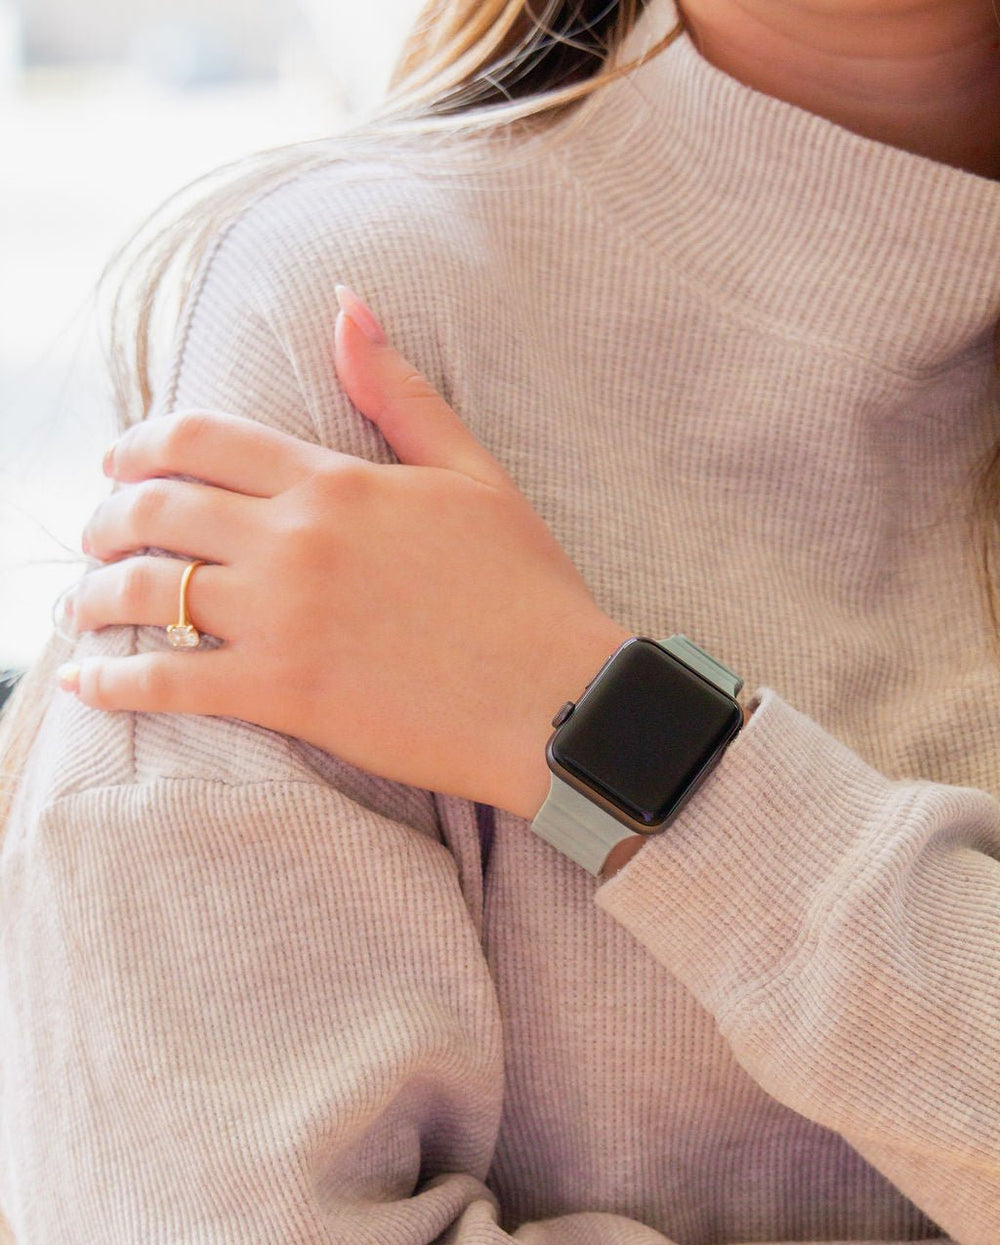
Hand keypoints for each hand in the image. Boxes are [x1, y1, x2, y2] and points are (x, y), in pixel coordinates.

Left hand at [60, 286, 631, 821]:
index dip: (141, 446)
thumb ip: (396, 392)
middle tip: (96, 535)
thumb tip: (346, 305)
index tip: (118, 465)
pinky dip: (113, 681)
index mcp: (334, 481)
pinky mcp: (285, 695)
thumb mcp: (471, 472)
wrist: (561, 700)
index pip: (200, 440)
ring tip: (81, 607)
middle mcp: (294, 541)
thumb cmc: (528, 589)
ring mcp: (284, 619)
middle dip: (108, 519)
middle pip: (157, 511)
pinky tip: (86, 682)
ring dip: (95, 595)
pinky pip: (169, 682)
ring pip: (148, 591)